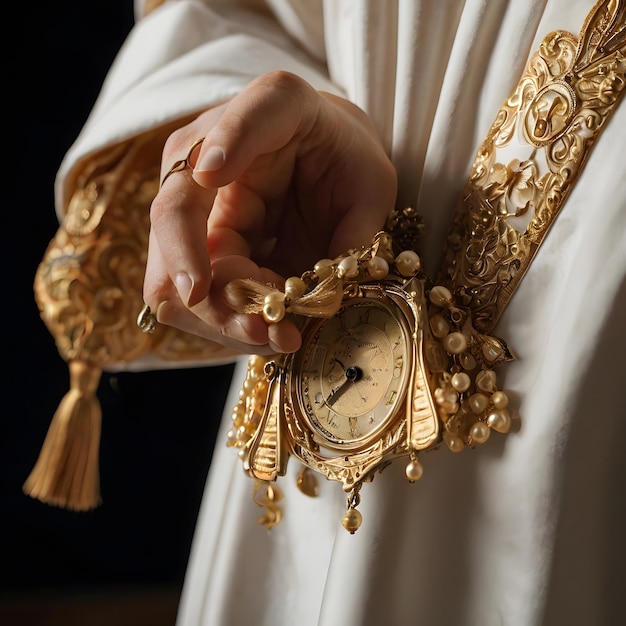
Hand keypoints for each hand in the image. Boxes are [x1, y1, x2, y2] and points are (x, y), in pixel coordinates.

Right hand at [143, 71, 396, 353]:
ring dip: (218, 316)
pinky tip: (265, 330)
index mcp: (276, 109)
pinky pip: (189, 295)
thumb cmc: (346, 164)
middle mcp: (214, 149)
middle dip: (208, 283)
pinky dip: (223, 322)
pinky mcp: (194, 240)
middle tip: (259, 326)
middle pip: (175, 213)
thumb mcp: (371, 187)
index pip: (247, 116)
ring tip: (276, 337)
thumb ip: (356, 233)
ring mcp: (195, 198)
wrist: (319, 158)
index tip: (212, 174)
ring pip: (170, 270)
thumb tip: (321, 295)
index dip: (225, 142)